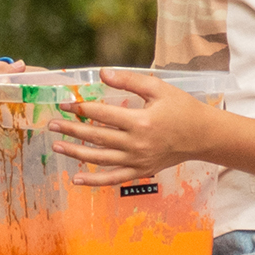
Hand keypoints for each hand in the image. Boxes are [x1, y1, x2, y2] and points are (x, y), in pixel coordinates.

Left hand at [46, 68, 215, 181]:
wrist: (203, 135)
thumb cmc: (182, 108)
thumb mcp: (158, 88)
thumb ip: (129, 81)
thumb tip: (102, 73)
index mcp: (140, 121)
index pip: (100, 114)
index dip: (79, 108)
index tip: (64, 104)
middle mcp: (136, 144)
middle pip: (95, 137)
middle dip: (70, 130)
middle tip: (51, 125)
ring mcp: (137, 160)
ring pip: (99, 158)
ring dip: (75, 152)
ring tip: (57, 145)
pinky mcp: (140, 171)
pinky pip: (112, 179)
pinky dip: (93, 181)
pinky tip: (76, 179)